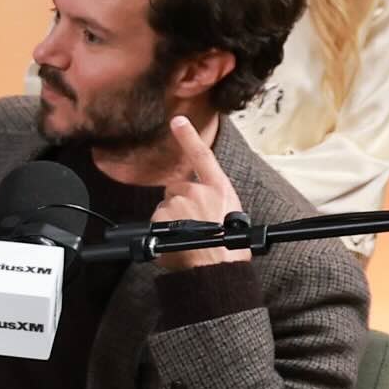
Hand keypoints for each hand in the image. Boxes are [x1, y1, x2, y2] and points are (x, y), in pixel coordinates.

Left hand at [158, 118, 248, 269]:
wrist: (218, 268)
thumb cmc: (230, 249)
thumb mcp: (233, 218)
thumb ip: (214, 202)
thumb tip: (203, 205)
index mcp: (220, 189)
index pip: (203, 156)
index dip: (189, 137)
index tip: (177, 120)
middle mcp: (199, 191)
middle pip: (176, 188)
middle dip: (179, 203)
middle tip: (192, 224)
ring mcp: (179, 203)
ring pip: (165, 206)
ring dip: (170, 219)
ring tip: (187, 237)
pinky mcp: (162, 216)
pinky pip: (156, 222)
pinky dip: (161, 231)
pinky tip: (175, 242)